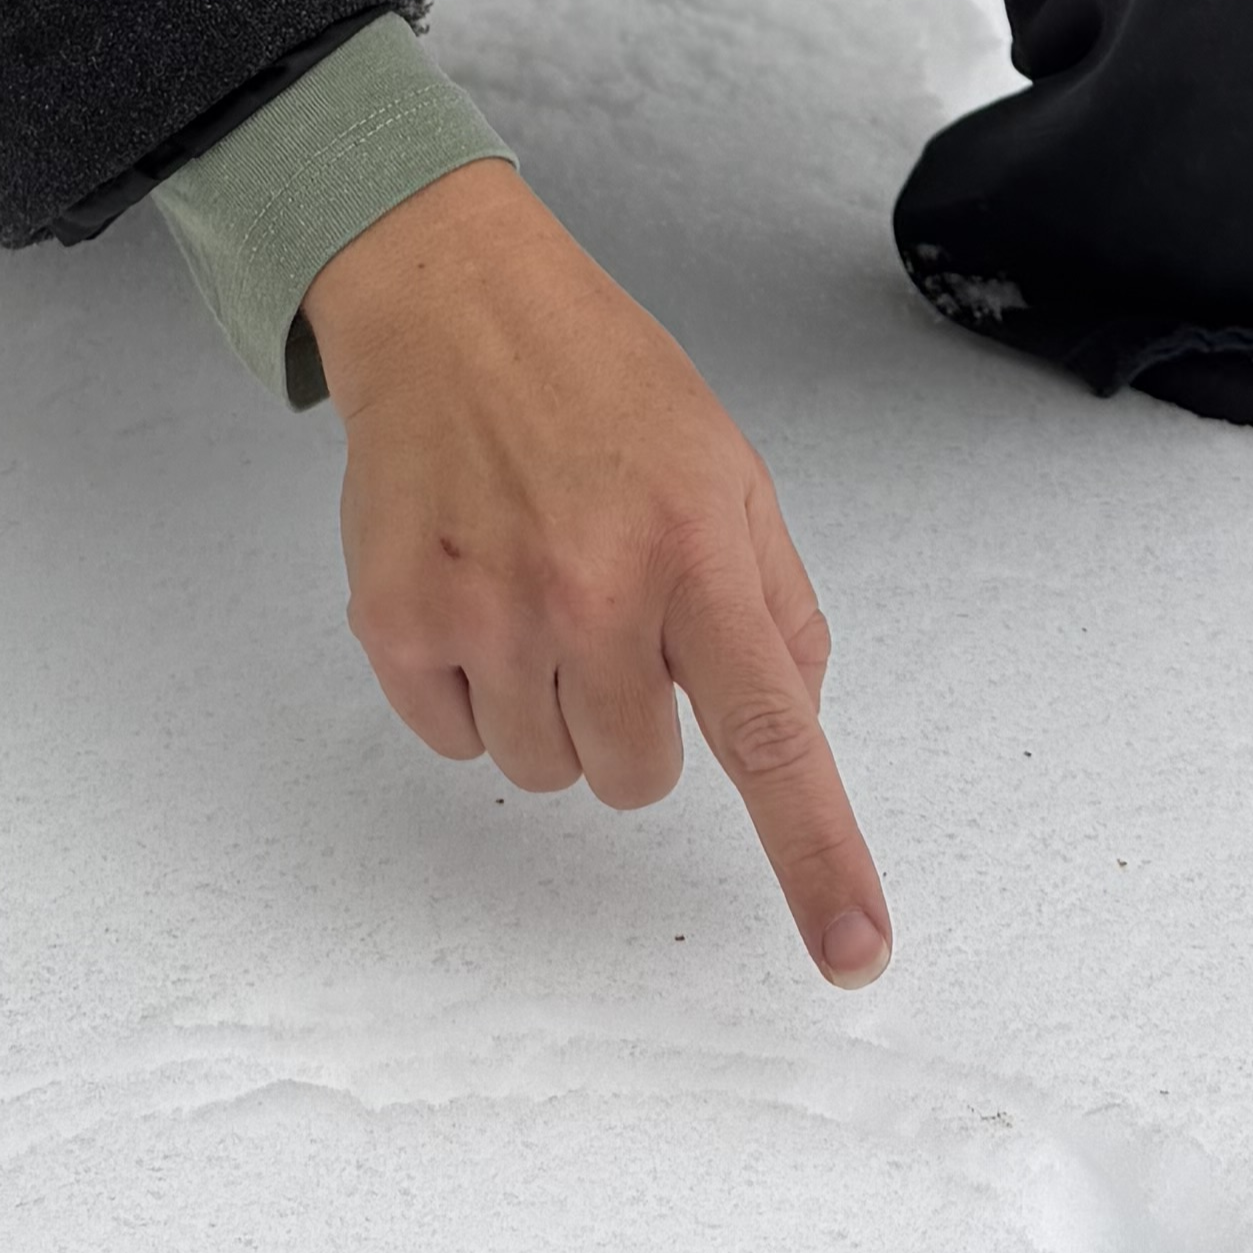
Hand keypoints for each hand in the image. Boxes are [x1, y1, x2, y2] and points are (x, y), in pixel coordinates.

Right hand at [306, 159, 892, 989]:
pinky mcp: (397, 621)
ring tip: (533, 582)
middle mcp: (593, 589)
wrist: (451, 302)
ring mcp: (488, 609)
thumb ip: (775, 600)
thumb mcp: (725, 464)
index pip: (773, 733)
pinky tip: (471, 587)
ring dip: (548, 706)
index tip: (854, 951)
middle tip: (607, 604)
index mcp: (695, 550)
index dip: (818, 854)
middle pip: (638, 778)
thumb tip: (792, 720)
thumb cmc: (597, 377)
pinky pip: (455, 740)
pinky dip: (468, 689)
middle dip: (635, 715)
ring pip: (546, 772)